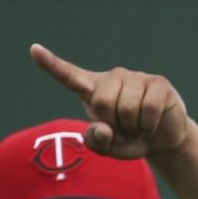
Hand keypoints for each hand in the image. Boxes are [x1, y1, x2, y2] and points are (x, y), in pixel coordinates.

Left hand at [30, 43, 192, 159]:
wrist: (163, 140)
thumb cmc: (130, 139)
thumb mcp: (109, 148)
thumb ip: (96, 142)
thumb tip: (103, 128)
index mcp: (92, 89)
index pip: (68, 75)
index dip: (51, 64)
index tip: (34, 50)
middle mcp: (112, 78)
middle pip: (101, 102)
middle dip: (114, 126)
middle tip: (124, 131)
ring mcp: (135, 77)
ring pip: (126, 108)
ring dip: (133, 129)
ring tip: (138, 128)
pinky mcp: (158, 83)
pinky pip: (148, 108)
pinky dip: (149, 126)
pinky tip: (151, 124)